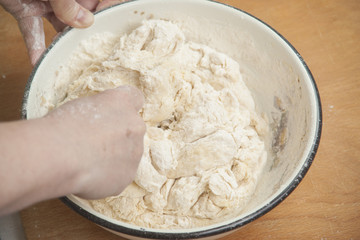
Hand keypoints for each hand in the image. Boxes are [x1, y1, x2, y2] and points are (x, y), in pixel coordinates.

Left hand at [0, 0, 127, 65]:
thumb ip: (67, 1)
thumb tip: (84, 22)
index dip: (110, 11)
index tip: (112, 29)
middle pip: (84, 17)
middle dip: (87, 35)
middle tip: (91, 53)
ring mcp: (48, 3)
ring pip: (61, 27)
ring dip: (62, 44)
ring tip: (68, 60)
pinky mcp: (28, 9)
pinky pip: (34, 30)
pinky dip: (35, 46)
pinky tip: (38, 61)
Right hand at [47, 86, 145, 198]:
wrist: (58, 157)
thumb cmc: (61, 127)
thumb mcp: (81, 105)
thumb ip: (101, 109)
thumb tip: (102, 120)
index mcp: (123, 102)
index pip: (135, 98)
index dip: (124, 108)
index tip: (113, 116)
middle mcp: (135, 126)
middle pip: (132, 129)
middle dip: (118, 136)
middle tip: (95, 144)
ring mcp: (135, 153)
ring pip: (128, 154)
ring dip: (114, 158)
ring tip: (88, 162)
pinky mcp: (127, 176)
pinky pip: (120, 175)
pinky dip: (108, 177)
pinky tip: (89, 175)